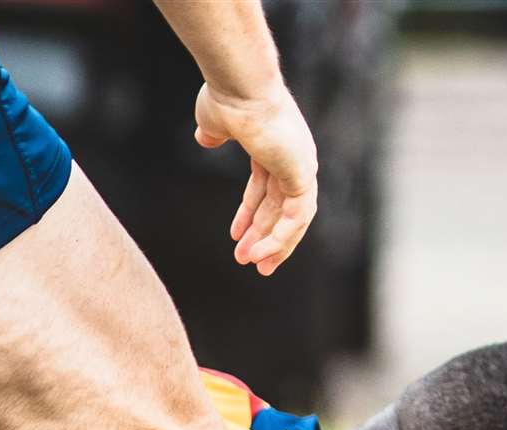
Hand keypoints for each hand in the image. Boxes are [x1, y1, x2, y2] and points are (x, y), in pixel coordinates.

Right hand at [193, 81, 317, 275]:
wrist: (240, 86)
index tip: (234, 236)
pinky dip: (280, 238)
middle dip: (264, 236)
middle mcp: (294, 156)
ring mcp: (301, 165)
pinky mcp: (302, 175)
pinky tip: (261, 254)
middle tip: (249, 262)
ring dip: (273, 244)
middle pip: (282, 207)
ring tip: (253, 265)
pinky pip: (295, 218)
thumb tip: (204, 137)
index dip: (250, 214)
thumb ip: (212, 133)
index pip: (266, 188)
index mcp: (275, 145)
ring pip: (293, 218)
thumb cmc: (226, 96)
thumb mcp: (213, 120)